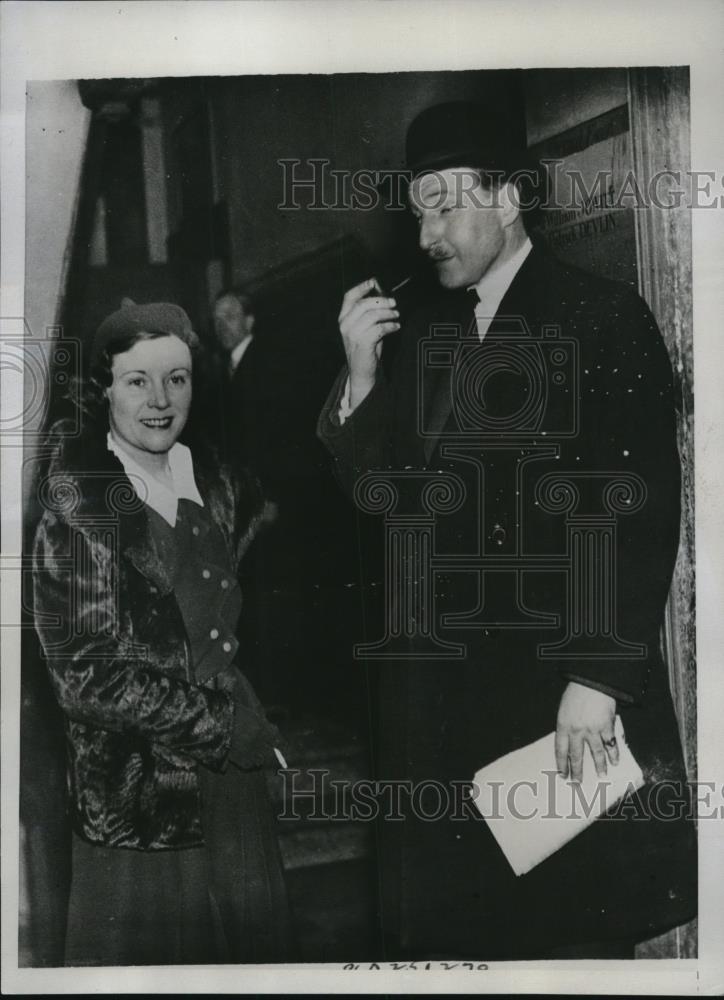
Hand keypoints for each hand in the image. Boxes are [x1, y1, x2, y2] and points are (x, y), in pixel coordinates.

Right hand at [338, 278, 399, 408]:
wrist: (362, 371)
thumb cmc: (366, 347)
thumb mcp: (364, 327)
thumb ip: (369, 313)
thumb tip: (384, 297)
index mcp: (343, 318)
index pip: (349, 297)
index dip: (362, 287)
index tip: (374, 281)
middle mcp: (345, 325)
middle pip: (363, 304)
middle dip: (381, 301)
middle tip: (393, 303)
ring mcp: (352, 334)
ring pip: (372, 315)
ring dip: (388, 313)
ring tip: (396, 316)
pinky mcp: (362, 343)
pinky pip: (379, 328)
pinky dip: (390, 325)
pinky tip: (396, 326)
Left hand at [555, 681, 618, 781]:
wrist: (592, 681)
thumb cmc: (577, 692)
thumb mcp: (564, 708)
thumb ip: (567, 725)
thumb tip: (571, 741)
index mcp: (563, 725)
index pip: (560, 750)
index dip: (561, 764)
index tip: (562, 775)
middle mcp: (576, 730)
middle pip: (576, 756)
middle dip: (577, 772)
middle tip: (578, 784)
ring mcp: (592, 729)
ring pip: (596, 753)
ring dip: (599, 766)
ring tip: (602, 776)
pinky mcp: (606, 726)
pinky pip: (610, 743)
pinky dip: (614, 753)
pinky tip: (615, 761)